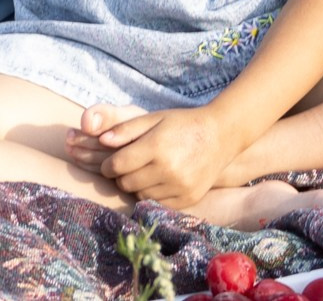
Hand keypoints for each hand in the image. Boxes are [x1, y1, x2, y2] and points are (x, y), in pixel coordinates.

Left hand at [67, 105, 234, 207]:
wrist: (220, 136)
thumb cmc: (182, 124)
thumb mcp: (153, 119)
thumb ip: (126, 129)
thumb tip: (102, 140)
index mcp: (156, 146)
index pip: (118, 164)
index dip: (108, 165)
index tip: (110, 163)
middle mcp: (168, 169)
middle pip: (127, 183)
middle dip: (121, 176)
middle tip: (127, 168)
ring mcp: (180, 186)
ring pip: (141, 195)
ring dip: (137, 186)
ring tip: (144, 172)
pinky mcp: (189, 198)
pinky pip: (159, 203)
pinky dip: (153, 195)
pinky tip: (158, 182)